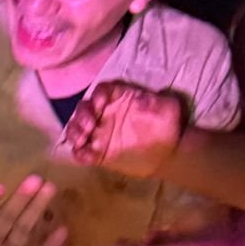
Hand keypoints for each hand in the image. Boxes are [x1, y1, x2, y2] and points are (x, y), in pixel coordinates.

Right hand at [62, 83, 185, 177]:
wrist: (168, 154)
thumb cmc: (167, 127)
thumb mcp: (169, 108)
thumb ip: (159, 100)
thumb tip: (145, 98)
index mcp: (120, 99)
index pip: (103, 90)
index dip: (98, 95)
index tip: (100, 103)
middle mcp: (105, 114)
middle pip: (85, 108)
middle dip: (82, 115)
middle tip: (89, 126)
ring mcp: (100, 134)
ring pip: (77, 128)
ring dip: (74, 132)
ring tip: (81, 140)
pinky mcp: (98, 153)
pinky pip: (81, 152)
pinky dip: (78, 153)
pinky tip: (85, 155)